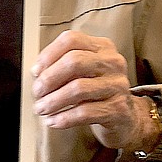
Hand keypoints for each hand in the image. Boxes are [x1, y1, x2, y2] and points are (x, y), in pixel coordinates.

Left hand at [31, 30, 158, 151]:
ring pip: (78, 88)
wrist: (125, 118)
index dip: (49, 54)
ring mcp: (118, 85)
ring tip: (41, 108)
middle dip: (49, 78)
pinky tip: (53, 121)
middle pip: (74, 61)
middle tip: (37, 92)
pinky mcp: (118, 109)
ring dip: (53, 100)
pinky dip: (64, 118)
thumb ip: (64, 65)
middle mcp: (112, 62)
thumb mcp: (85, 72)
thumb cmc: (98, 92)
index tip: (35, 71)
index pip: (71, 40)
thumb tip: (37, 71)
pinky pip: (85, 112)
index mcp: (102, 47)